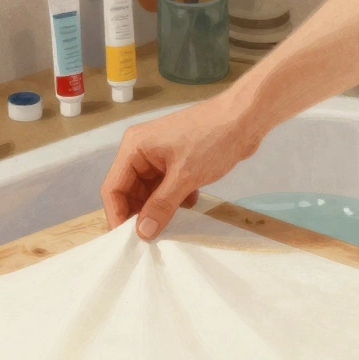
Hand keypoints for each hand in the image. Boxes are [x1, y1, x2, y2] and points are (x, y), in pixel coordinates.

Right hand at [100, 93, 264, 238]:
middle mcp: (141, 150)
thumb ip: (161, 206)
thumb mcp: (185, 177)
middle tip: (151, 239)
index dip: (118, 215)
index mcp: (134, 148)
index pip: (113, 187)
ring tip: (171, 225)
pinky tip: (189, 204)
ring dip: (159, 208)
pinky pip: (166, 186)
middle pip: (129, 190)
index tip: (129, 241)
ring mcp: (159, 155)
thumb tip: (142, 233)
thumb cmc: (211, 141)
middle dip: (140, 214)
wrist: (245, 118)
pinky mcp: (176, 160)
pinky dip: (174, 198)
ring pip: (149, 191)